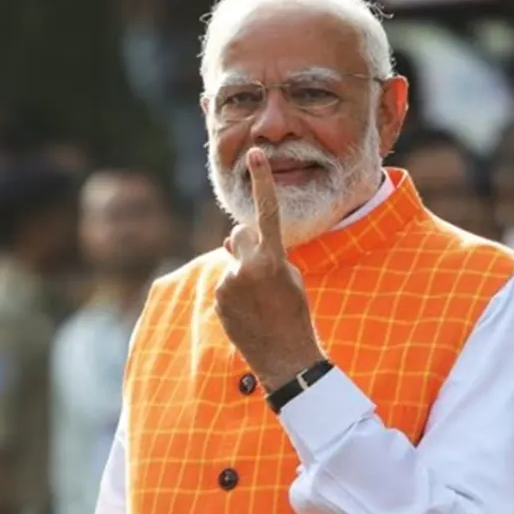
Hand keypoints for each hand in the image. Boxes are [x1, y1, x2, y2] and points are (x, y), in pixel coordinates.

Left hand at [215, 148, 325, 389]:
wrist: (286, 357)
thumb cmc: (295, 314)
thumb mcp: (290, 278)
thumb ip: (264, 253)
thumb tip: (228, 240)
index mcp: (274, 259)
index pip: (267, 212)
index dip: (262, 182)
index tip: (255, 155)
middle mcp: (247, 267)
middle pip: (238, 236)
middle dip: (246, 245)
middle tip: (262, 272)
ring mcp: (229, 284)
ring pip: (232, 262)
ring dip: (242, 273)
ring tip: (259, 302)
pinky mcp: (219, 298)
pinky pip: (225, 283)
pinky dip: (234, 293)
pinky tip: (249, 312)